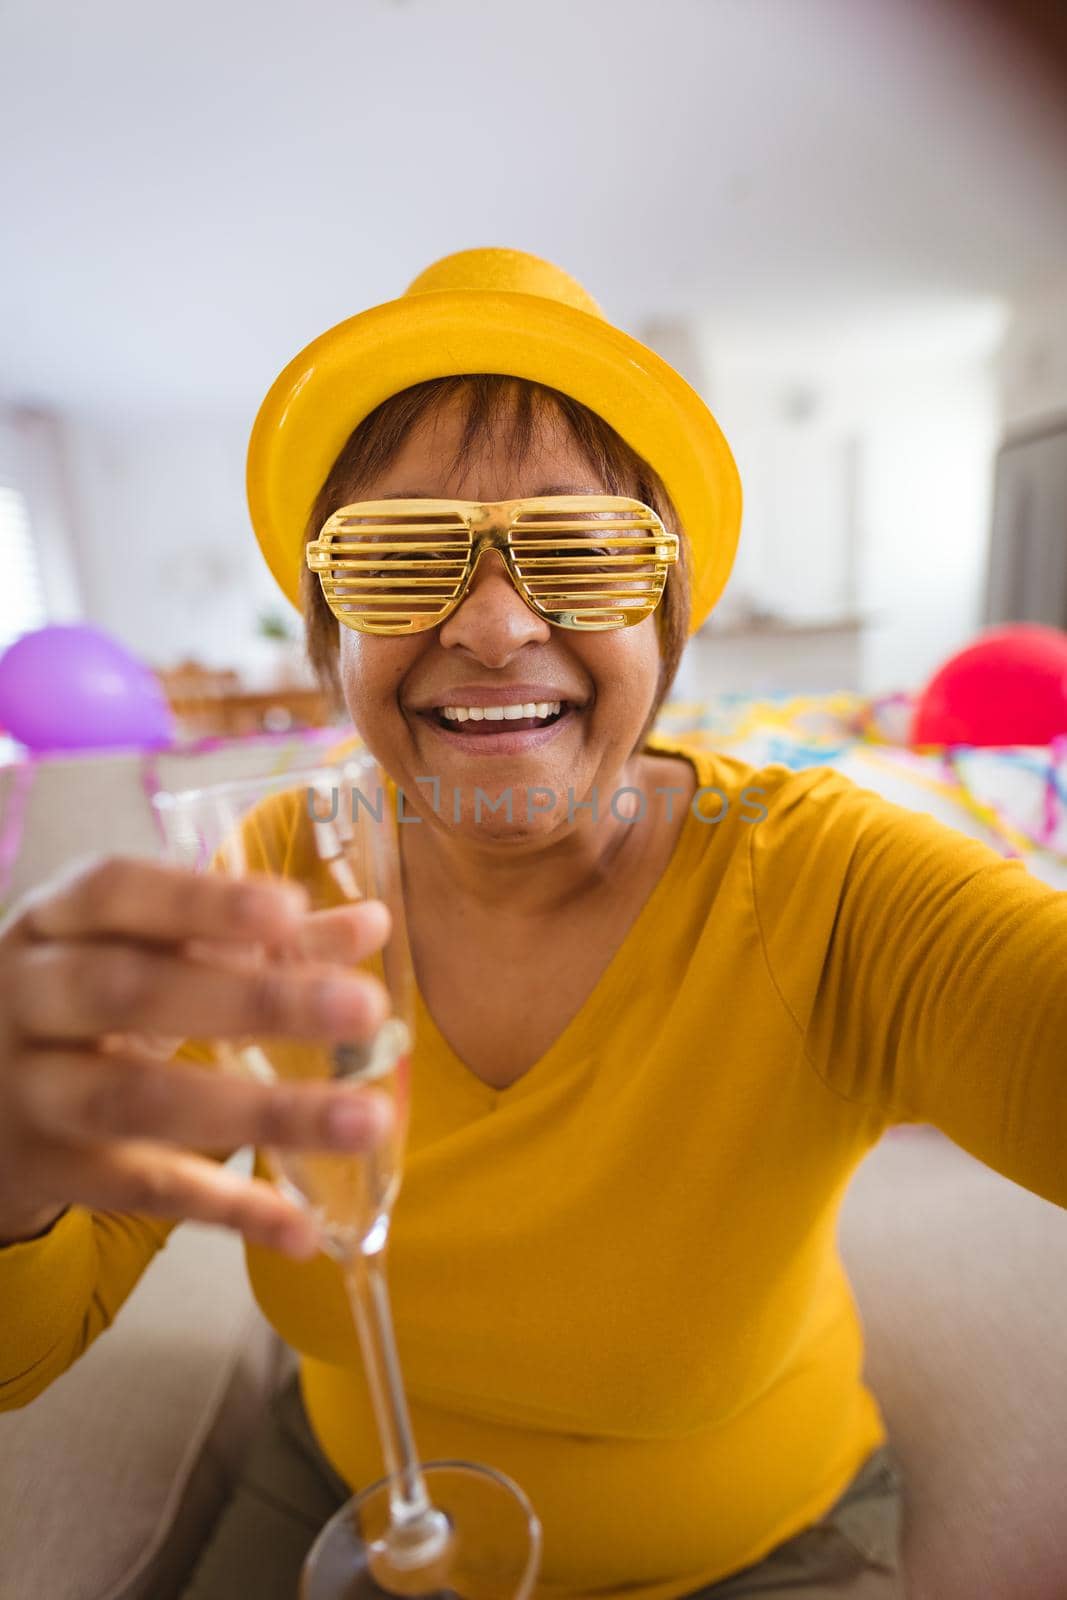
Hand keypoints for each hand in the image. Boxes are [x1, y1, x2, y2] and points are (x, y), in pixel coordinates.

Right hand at [0, 856, 394, 1256]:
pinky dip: (225, 1209)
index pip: (115, 893)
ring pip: (137, 1100)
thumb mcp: (148, 951)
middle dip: (251, 1001)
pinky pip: (140, 1189)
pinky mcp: (48, 1171)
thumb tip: (372, 923)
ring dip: (261, 1112)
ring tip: (365, 1118)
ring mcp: (30, 1089)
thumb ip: (258, 938)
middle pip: (131, 992)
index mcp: (56, 922)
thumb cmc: (87, 999)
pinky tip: (301, 1226)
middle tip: (362, 1009)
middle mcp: (28, 998)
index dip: (200, 901)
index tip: (289, 908)